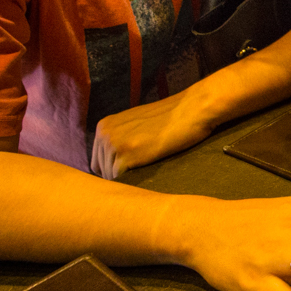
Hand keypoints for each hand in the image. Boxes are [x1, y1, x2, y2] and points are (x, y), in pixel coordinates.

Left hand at [91, 90, 215, 178]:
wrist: (192, 109)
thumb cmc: (172, 118)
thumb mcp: (138, 123)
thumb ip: (122, 136)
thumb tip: (115, 161)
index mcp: (104, 126)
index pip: (98, 160)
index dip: (114, 168)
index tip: (133, 170)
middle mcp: (104, 134)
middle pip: (101, 170)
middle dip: (119, 174)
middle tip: (142, 172)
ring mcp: (115, 144)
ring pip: (110, 176)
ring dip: (127, 178)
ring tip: (147, 171)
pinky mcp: (128, 155)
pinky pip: (120, 178)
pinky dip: (132, 181)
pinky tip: (148, 174)